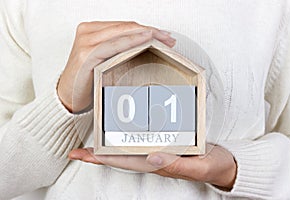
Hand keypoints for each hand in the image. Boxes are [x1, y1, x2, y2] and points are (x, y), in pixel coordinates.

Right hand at [57, 21, 175, 112]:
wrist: (68, 97)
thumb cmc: (87, 79)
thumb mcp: (105, 59)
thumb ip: (120, 49)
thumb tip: (145, 46)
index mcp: (92, 30)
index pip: (125, 25)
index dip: (146, 29)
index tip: (163, 35)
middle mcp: (88, 32)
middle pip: (126, 27)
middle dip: (150, 31)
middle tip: (168, 38)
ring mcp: (86, 41)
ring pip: (122, 32)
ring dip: (146, 34)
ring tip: (163, 39)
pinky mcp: (87, 54)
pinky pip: (114, 44)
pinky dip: (131, 41)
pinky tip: (145, 40)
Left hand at [69, 144, 236, 189]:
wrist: (225, 165)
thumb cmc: (213, 166)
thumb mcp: (199, 166)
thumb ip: (177, 164)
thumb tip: (152, 157)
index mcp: (159, 165)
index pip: (124, 162)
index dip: (102, 159)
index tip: (82, 155)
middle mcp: (154, 159)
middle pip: (120, 156)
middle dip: (98, 154)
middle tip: (77, 150)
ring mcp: (159, 152)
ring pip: (129, 149)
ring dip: (109, 145)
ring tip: (92, 140)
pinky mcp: (167, 145)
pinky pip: (143, 141)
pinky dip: (129, 136)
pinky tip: (123, 130)